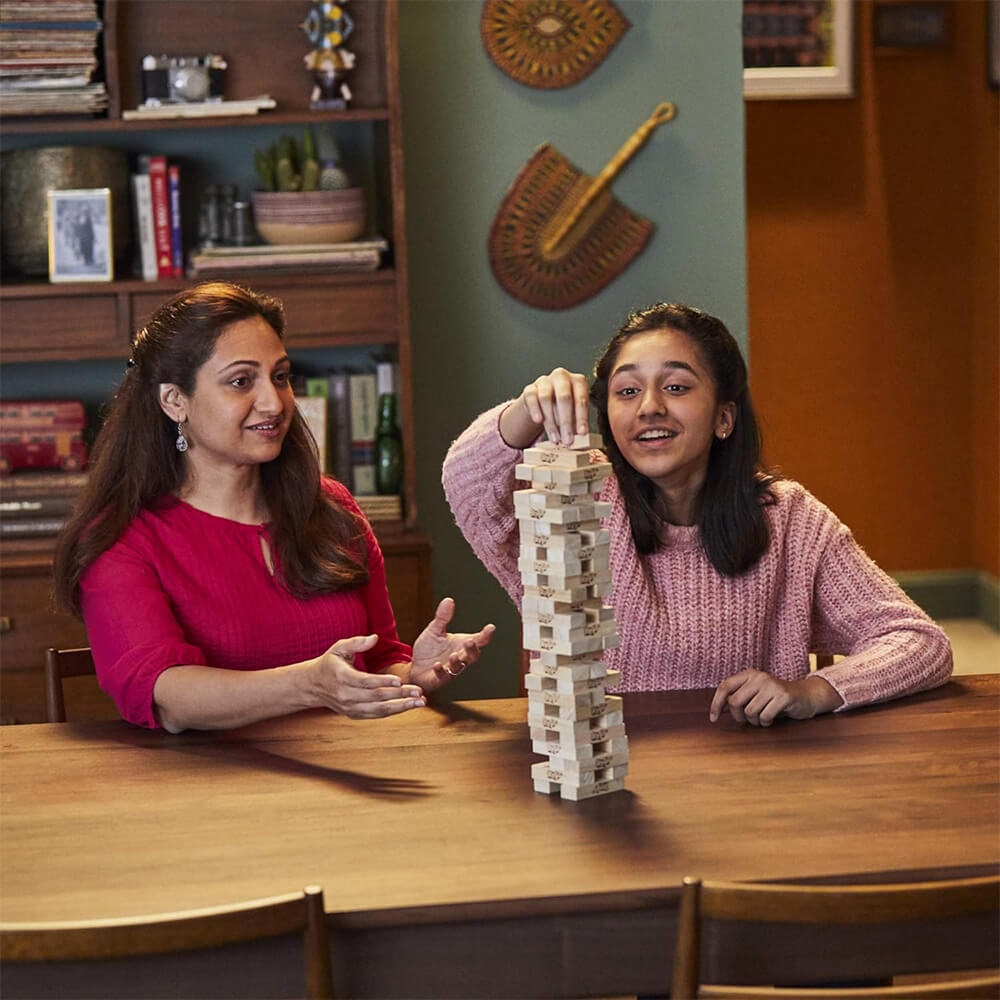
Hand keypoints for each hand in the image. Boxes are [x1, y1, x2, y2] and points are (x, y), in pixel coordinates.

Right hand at [310, 634, 425, 718]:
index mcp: (341, 677)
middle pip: (376, 697)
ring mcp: (349, 707)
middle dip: (399, 695)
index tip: (399, 680)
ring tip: (419, 702)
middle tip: (419, 692)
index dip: (382, 681)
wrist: (313, 686)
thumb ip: (357, 642)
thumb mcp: (339, 648)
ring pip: (378, 710)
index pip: (364, 681)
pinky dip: (393, 712)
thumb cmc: (330, 663)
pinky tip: (408, 706)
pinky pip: (376, 715)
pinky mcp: (354, 714)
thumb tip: (375, 638)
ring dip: (401, 707)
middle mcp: (345, 695)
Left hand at [410, 597, 495, 691]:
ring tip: (454, 655)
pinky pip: (442, 677)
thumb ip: (442, 618)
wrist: (415, 666)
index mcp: (461, 644)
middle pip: (472, 655)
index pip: (478, 640)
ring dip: (457, 661)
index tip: (491, 628)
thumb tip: (449, 600)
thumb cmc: (429, 649)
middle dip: (472, 649)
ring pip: (459, 667)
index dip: (486, 635)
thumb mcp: (434, 630)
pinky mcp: (438, 678)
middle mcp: (459, 657)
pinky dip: (440, 672)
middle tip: (470, 641)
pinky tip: (437, 665)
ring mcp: (450, 669)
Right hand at [499, 367, 590, 448]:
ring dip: (551, 422)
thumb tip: (579, 437)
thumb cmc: (565, 406)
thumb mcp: (575, 411)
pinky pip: (531, 398)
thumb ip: (578, 422)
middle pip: (564, 398)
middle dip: (566, 422)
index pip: (581, 399)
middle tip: (568, 440)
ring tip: (555, 438)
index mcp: (578, 381)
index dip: (582, 417)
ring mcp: (545, 381)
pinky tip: (538, 421)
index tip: (582, 433)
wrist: (544, 399)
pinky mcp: (530, 389)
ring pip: (546, 399)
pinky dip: (535, 410)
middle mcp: (562, 377)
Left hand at [709, 670, 842, 726]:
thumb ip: (738, 697)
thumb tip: (718, 710)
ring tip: (762, 718)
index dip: (716, 703)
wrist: (806, 696)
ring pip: (749, 711)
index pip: (724, 687)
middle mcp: (759, 677)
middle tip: (747, 720)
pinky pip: (765, 716)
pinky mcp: (784, 696)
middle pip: (734, 702)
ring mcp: (772, 685)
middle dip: (738, 716)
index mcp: (749, 674)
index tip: (714, 719)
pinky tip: (771, 719)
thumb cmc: (775, 698)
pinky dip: (766, 722)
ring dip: (754, 721)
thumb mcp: (755, 693)